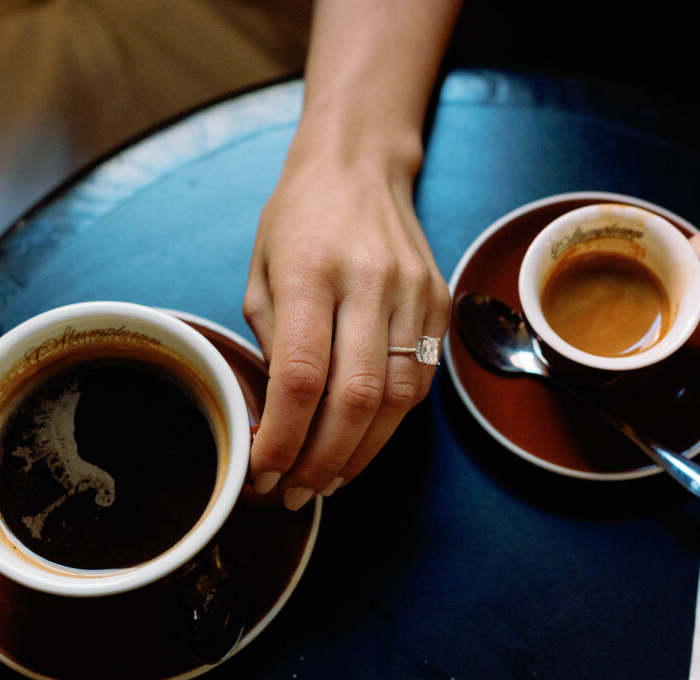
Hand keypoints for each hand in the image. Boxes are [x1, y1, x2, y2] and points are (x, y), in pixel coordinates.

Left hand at [243, 141, 449, 510]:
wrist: (360, 166)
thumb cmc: (298, 220)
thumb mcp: (260, 274)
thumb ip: (272, 346)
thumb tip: (282, 420)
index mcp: (310, 270)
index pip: (302, 376)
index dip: (283, 438)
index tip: (263, 472)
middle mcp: (369, 282)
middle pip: (356, 398)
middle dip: (323, 460)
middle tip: (296, 492)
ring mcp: (413, 293)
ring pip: (397, 400)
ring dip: (360, 453)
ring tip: (327, 479)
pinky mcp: (439, 303)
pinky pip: (420, 381)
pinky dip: (389, 424)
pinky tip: (361, 442)